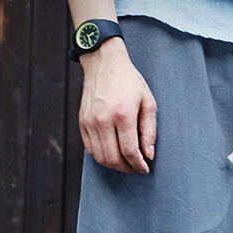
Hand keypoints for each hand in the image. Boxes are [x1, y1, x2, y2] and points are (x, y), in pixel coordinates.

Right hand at [79, 37, 157, 173]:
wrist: (104, 62)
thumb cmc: (129, 82)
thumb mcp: (148, 102)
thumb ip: (149, 131)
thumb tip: (148, 155)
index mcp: (123, 115)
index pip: (130, 152)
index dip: (139, 165)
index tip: (145, 169)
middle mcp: (103, 120)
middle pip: (113, 159)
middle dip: (127, 169)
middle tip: (136, 168)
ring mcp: (90, 122)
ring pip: (100, 158)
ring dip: (114, 165)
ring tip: (126, 162)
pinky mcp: (82, 122)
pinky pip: (91, 149)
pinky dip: (102, 156)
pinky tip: (113, 152)